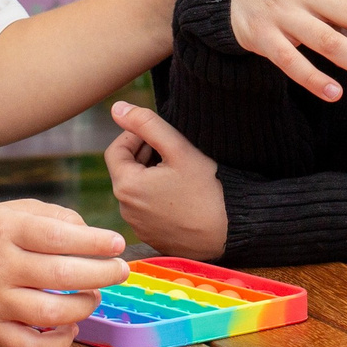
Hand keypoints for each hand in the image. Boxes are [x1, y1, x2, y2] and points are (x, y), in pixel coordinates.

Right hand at [0, 199, 128, 346]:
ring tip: (93, 296)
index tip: (118, 244)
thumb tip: (94, 236)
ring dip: (84, 306)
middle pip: (60, 275)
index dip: (94, 242)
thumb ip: (56, 216)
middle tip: (120, 270)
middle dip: (101, 274)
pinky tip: (72, 327)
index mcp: (6, 231)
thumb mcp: (15, 211)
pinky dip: (58, 343)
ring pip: (51, 313)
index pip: (57, 237)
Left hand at [104, 101, 227, 259]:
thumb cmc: (207, 189)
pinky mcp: (152, 237)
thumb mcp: (178, 148)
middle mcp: (126, 210)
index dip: (135, 136)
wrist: (231, 230)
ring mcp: (139, 227)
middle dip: (144, 156)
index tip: (159, 135)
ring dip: (150, 176)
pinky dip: (157, 197)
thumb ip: (146, 123)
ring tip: (179, 173)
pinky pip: (146, 210)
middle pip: (126, 171)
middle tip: (173, 152)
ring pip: (136, 190)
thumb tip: (116, 108)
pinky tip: (181, 194)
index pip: (116, 150)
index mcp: (127, 186)